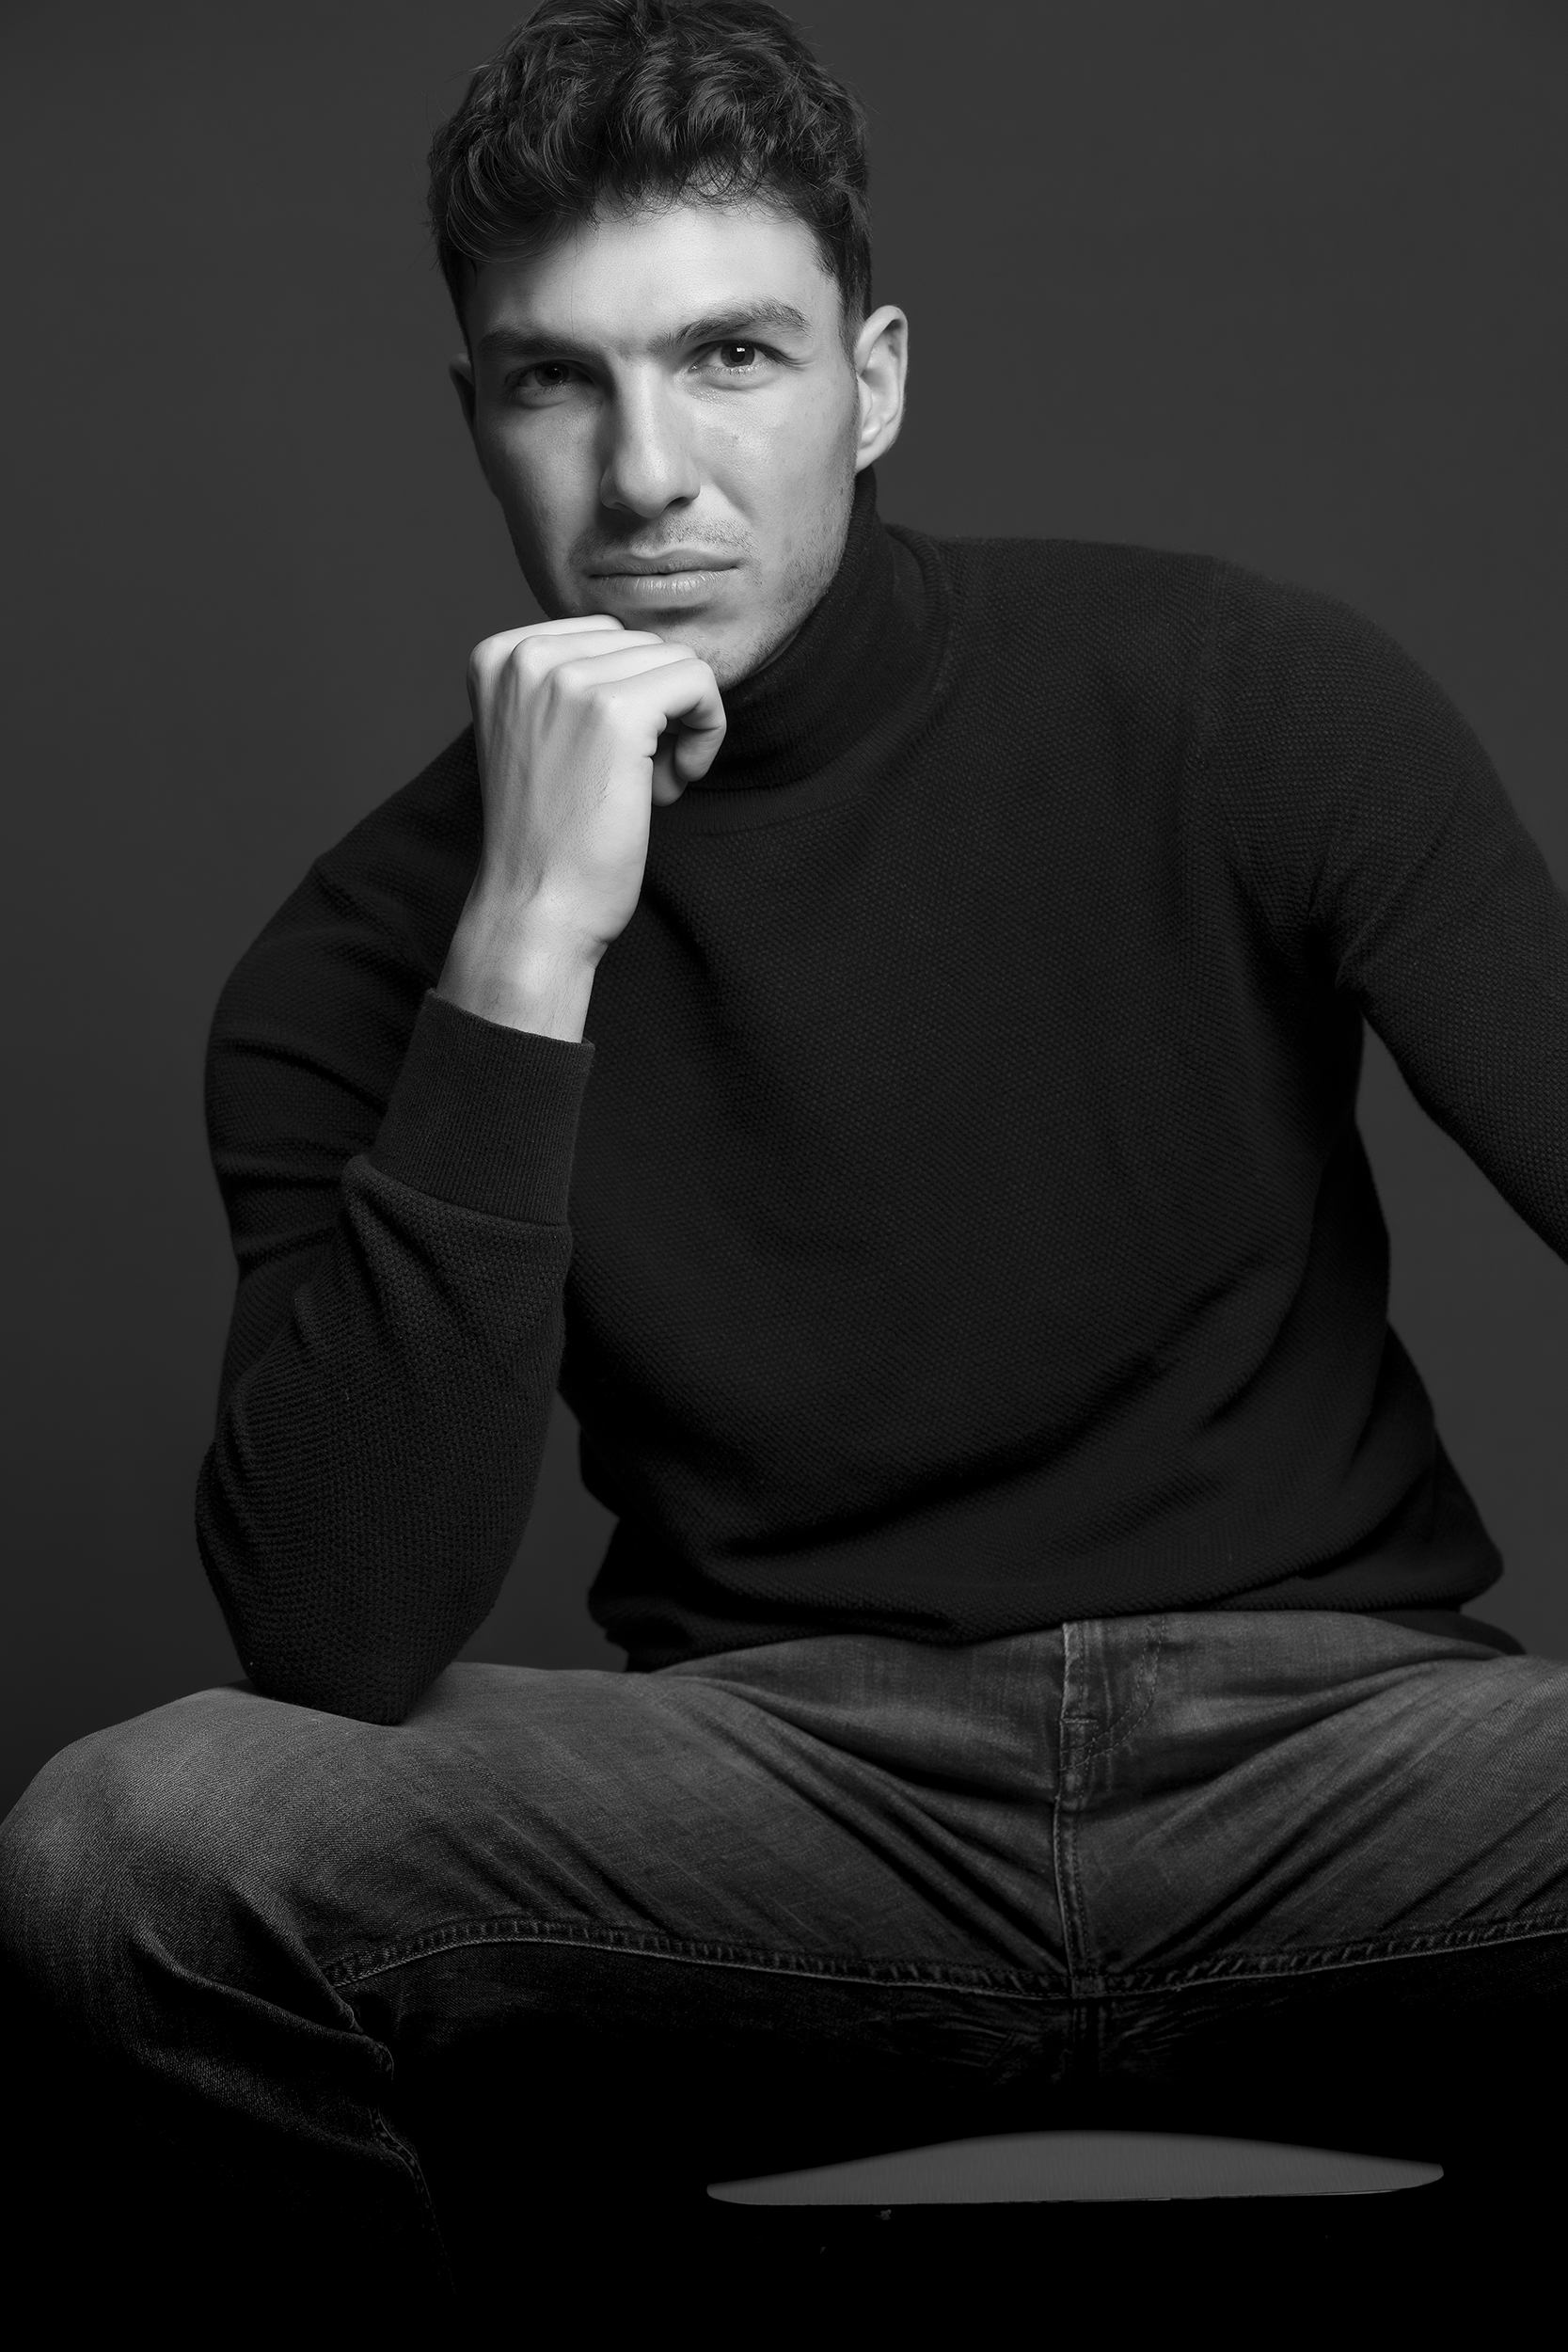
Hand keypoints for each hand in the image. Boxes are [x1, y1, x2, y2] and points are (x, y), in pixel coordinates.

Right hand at [464, 613, 725, 959]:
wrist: (535, 908)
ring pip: (677, 663)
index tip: (609, 759)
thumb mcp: (539, 735)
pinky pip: (700, 683)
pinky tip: (674, 784)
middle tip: (631, 782)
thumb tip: (658, 652)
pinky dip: (707, 733)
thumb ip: (574, 682)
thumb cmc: (549, 836)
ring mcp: (568, 680)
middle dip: (656, 712)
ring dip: (680, 729)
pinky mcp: (617, 711)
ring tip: (647, 788)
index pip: (605, 636)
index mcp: (498, 655)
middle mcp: (525, 656)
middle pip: (643, 646)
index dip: (626, 696)